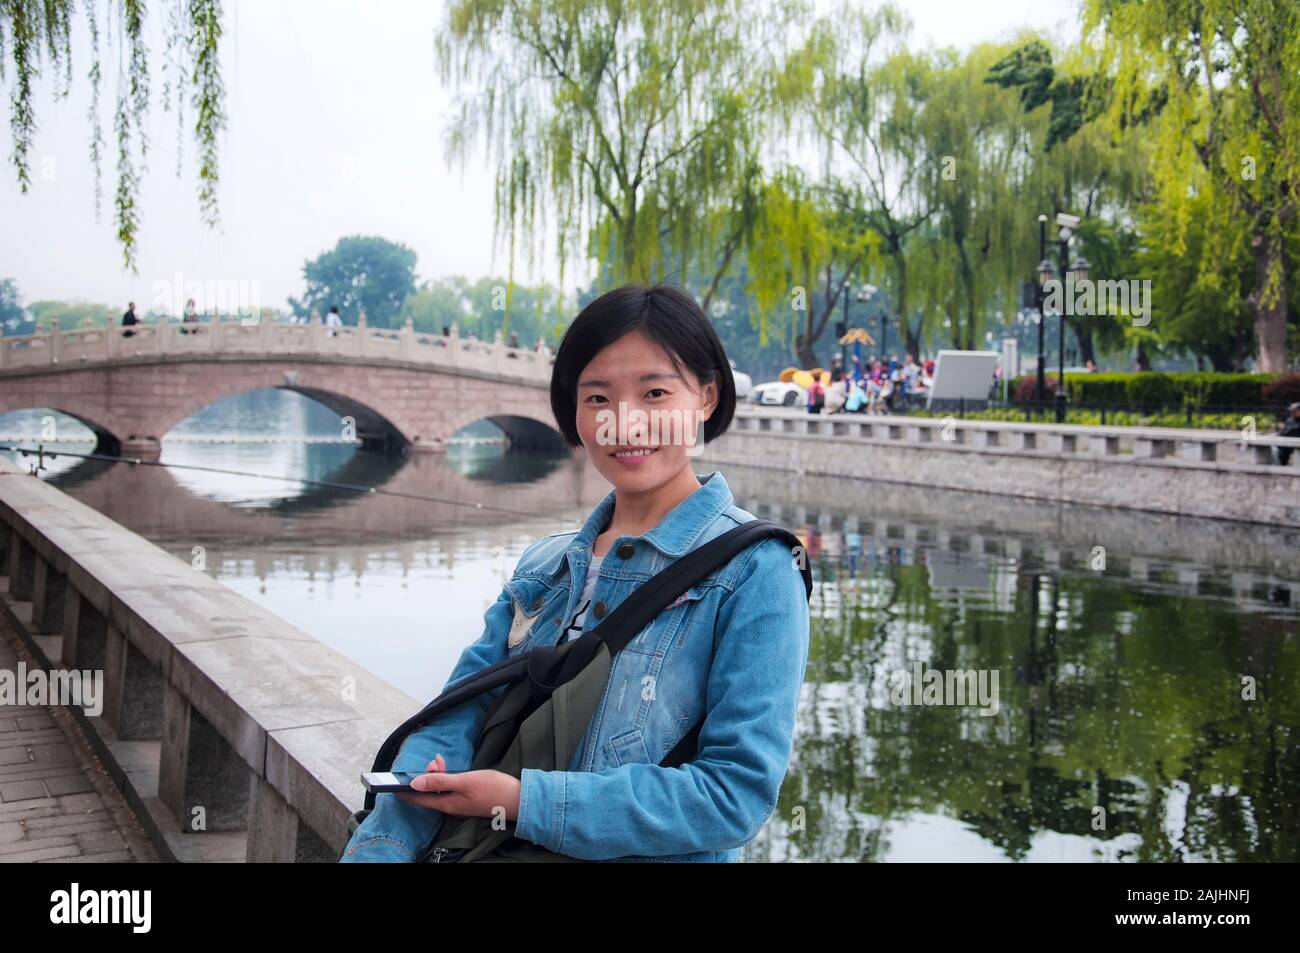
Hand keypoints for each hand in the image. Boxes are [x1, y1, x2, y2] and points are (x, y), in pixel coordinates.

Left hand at [395, 755, 521, 821]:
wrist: (517, 798)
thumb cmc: (492, 788)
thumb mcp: (464, 781)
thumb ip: (439, 781)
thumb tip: (414, 783)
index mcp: (446, 804)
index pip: (418, 799)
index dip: (403, 792)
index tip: (391, 784)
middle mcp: (450, 806)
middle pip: (427, 794)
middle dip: (423, 777)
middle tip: (433, 761)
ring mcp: (459, 803)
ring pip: (438, 790)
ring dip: (435, 775)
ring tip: (439, 761)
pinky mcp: (466, 798)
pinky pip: (448, 789)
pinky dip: (445, 778)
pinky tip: (448, 768)